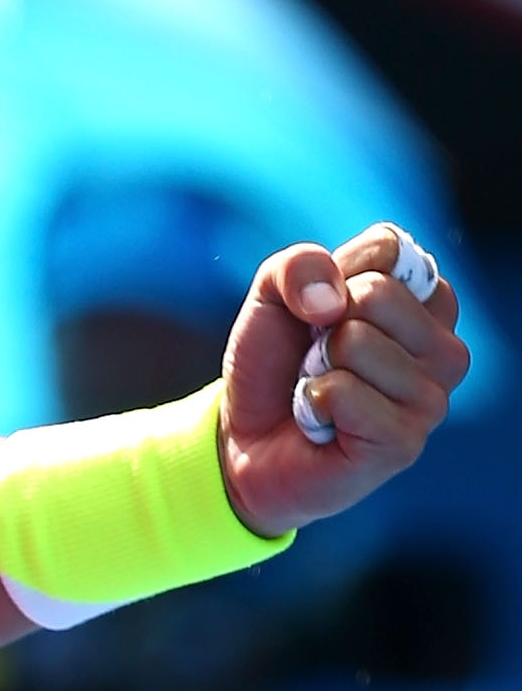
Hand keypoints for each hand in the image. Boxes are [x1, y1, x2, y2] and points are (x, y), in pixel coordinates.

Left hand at [218, 222, 468, 538]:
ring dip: (317, 366)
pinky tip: (322, 421)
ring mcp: (431, 399)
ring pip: (357, 342)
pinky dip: (313, 401)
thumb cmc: (275, 363)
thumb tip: (334, 300)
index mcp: (425, 304)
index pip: (391, 248)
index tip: (320, 307)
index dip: (336, 271)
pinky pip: (343, 391)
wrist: (247, 438)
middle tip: (318, 356)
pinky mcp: (404, 442)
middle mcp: (443, 350)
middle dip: (324, 321)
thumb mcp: (271, 294)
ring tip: (321, 389)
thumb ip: (298, 266)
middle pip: (377, 294)